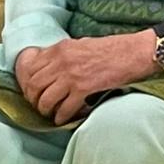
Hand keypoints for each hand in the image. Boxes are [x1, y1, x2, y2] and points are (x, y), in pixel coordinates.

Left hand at [14, 31, 161, 125]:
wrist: (135, 52)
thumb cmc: (113, 48)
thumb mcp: (81, 44)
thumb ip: (63, 55)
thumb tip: (48, 69)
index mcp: (60, 48)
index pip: (29, 69)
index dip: (28, 84)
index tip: (34, 92)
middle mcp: (62, 61)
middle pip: (33, 86)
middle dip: (34, 100)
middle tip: (41, 106)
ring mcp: (72, 75)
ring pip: (45, 100)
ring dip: (46, 110)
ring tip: (52, 113)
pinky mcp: (84, 88)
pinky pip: (64, 108)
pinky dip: (62, 117)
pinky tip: (65, 119)